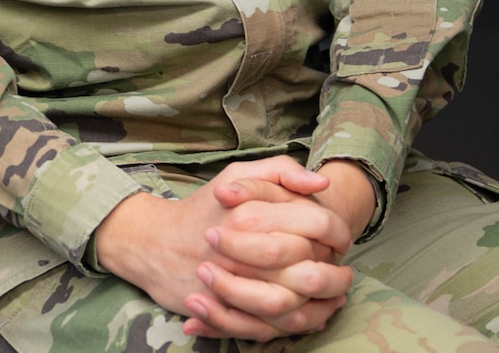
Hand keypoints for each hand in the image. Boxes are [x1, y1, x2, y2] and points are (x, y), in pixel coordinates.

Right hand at [91, 157, 353, 340]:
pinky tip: (311, 314)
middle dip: (334, 276)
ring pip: (291, 307)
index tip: (343, 239)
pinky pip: (268, 328)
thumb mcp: (238, 174)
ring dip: (320, 305)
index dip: (337, 233)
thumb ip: (281, 171)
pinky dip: (295, 325)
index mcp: (252, 214)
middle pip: (308, 272)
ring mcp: (233, 286)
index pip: (314, 226)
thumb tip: (322, 185)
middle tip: (343, 272)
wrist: (154, 243)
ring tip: (334, 295)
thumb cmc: (204, 207)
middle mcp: (243, 253)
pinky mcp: (224, 312)